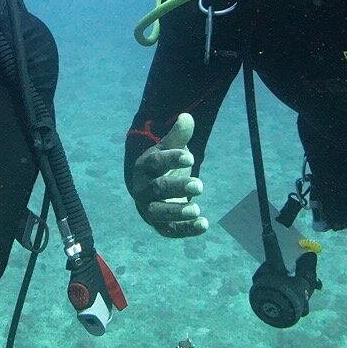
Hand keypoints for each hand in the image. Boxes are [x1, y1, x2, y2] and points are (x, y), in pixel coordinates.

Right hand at [129, 112, 208, 237]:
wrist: (149, 190)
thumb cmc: (162, 166)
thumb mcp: (168, 149)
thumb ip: (178, 136)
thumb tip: (187, 117)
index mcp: (144, 167)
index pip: (156, 162)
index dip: (172, 159)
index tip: (190, 157)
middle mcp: (142, 189)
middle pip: (158, 188)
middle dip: (178, 187)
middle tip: (199, 185)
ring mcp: (149, 209)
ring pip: (159, 213)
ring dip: (178, 212)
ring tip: (197, 210)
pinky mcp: (159, 225)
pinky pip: (170, 230)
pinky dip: (186, 230)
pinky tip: (204, 225)